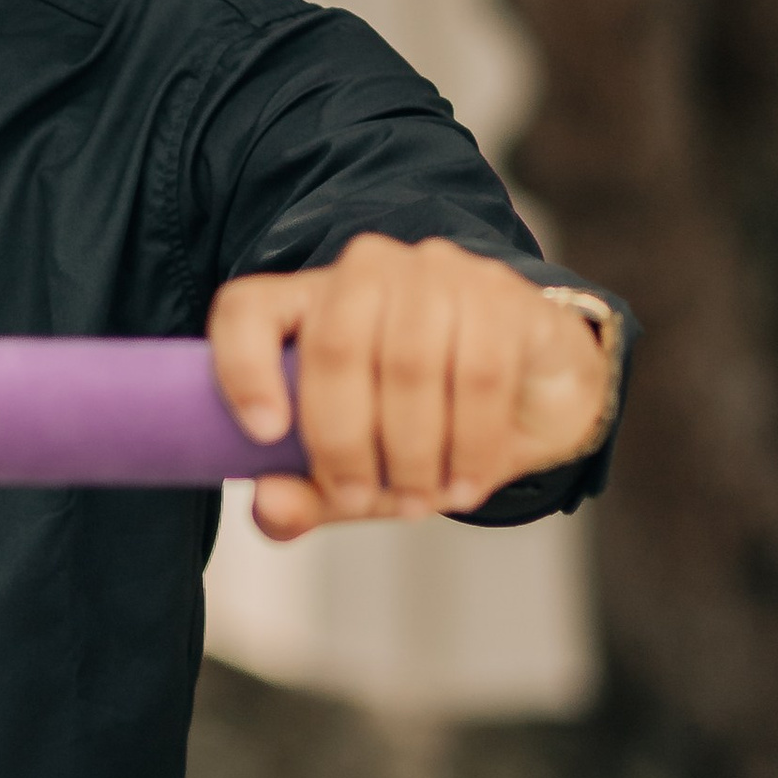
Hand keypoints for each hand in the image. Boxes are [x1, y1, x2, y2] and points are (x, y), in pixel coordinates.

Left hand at [208, 236, 613, 540]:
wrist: (535, 395)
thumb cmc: (430, 421)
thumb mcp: (361, 469)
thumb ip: (308, 493)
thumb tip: (272, 506)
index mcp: (308, 302)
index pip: (247, 309)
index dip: (242, 368)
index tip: (264, 434)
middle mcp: (366, 271)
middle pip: (334, 346)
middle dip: (343, 440)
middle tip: (360, 499)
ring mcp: (436, 273)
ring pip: (409, 362)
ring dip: (412, 451)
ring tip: (419, 500)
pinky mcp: (500, 294)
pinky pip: (480, 371)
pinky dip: (470, 442)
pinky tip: (465, 482)